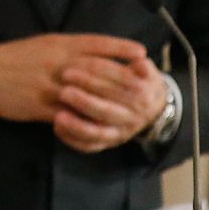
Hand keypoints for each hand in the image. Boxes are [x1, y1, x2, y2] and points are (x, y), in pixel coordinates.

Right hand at [0, 34, 147, 123]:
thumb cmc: (14, 58)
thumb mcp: (41, 45)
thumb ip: (67, 49)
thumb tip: (93, 53)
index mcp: (57, 45)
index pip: (94, 43)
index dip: (119, 48)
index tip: (140, 52)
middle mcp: (58, 62)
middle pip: (98, 68)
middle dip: (125, 76)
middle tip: (146, 82)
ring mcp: (50, 85)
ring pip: (88, 92)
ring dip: (112, 99)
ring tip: (132, 106)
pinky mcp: (42, 106)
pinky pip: (71, 114)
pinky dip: (89, 119)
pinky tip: (104, 123)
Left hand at [53, 52, 168, 152]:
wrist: (152, 108)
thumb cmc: (141, 81)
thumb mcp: (147, 72)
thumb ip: (142, 66)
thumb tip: (141, 62)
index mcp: (141, 98)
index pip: (116, 88)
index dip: (95, 79)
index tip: (72, 70)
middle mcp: (131, 118)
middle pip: (106, 111)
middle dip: (84, 102)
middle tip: (63, 91)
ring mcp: (119, 133)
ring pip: (97, 133)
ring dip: (77, 126)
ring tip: (58, 116)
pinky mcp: (108, 143)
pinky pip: (89, 146)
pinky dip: (73, 140)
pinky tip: (57, 128)